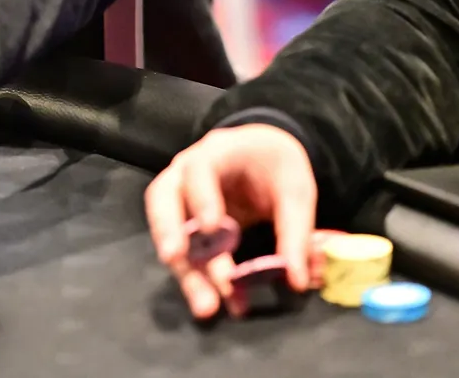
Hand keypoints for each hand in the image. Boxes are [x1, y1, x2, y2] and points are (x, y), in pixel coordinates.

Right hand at [144, 124, 317, 319]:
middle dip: (168, 231)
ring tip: (206, 306)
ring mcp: (180, 200)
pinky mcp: (184, 226)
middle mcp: (186, 174)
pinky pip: (183, 251)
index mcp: (216, 152)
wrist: (262, 156)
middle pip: (163, 198)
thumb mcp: (295, 190)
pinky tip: (215, 301)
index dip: (202, 196)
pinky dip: (197, 277)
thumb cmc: (275, 165)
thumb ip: (295, 232)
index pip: (200, 169)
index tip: (212, 228)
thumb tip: (296, 280)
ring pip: (168, 231)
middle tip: (174, 258)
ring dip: (186, 269)